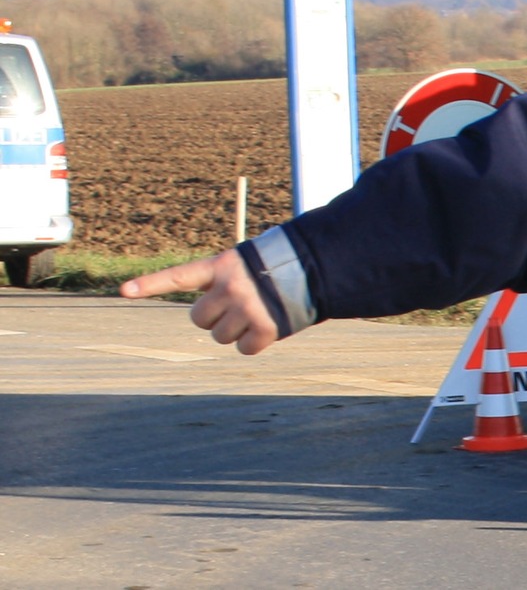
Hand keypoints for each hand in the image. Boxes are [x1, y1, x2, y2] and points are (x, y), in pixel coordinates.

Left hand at [120, 249, 278, 354]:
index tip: (123, 290)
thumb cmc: (280, 265)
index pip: (178, 277)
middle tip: (234, 310)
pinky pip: (245, 349)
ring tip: (256, 315)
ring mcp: (247, 309)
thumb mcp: (247, 262)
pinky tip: (269, 328)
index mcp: (221, 266)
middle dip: (213, 319)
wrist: (318, 267)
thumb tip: (211, 315)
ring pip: (220, 337)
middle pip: (198, 319)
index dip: (149, 283)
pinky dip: (254, 344)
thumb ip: (224, 280)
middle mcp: (230, 288)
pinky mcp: (265, 329)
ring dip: (234, 332)